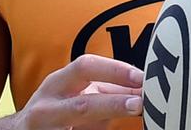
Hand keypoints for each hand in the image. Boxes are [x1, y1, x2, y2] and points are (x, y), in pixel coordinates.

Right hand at [19, 54, 143, 129]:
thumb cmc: (58, 108)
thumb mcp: (74, 92)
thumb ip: (106, 90)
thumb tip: (143, 88)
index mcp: (57, 83)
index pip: (86, 67)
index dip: (114, 70)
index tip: (140, 77)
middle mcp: (47, 107)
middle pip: (83, 105)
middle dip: (113, 103)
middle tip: (139, 104)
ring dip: (105, 125)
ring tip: (131, 116)